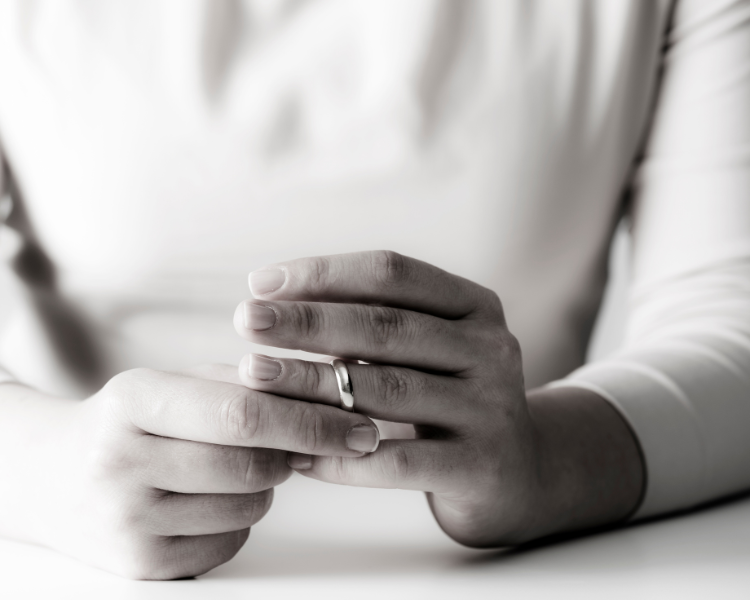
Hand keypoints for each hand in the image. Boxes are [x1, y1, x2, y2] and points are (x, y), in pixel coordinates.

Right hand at [0, 367, 379, 578]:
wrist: (42, 479)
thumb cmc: (122, 423)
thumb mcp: (164, 384)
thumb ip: (238, 382)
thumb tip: (327, 389)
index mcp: (133, 401)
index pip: (242, 412)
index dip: (311, 418)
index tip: (359, 424)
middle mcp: (122, 463)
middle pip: (254, 466)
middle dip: (295, 454)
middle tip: (304, 443)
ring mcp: (127, 522)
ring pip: (250, 508)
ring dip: (265, 486)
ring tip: (230, 467)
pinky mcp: (139, 566)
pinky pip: (230, 545)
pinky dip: (238, 522)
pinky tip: (206, 501)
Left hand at [232, 250, 643, 545]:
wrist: (518, 475)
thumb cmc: (448, 399)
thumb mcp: (427, 349)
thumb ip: (372, 325)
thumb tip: (274, 306)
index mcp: (475, 305)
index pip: (393, 273)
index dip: (324, 274)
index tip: (260, 283)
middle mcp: (491, 349)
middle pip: (386, 326)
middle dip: (307, 321)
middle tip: (245, 320)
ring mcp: (491, 408)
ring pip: (387, 390)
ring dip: (311, 383)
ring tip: (253, 377)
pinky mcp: (480, 466)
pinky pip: (397, 461)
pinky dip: (340, 458)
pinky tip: (294, 453)